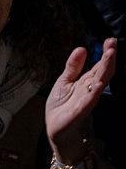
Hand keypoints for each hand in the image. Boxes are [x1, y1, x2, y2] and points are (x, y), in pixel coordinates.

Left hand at [47, 38, 116, 162]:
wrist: (55, 128)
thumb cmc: (61, 105)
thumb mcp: (65, 81)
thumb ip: (73, 66)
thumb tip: (82, 48)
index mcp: (86, 82)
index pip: (99, 66)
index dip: (105, 54)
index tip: (111, 40)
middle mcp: (89, 90)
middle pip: (102, 73)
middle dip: (108, 60)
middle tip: (113, 46)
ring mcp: (86, 101)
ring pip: (98, 85)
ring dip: (104, 73)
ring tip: (109, 59)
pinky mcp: (79, 112)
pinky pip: (88, 102)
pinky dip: (93, 94)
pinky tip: (98, 85)